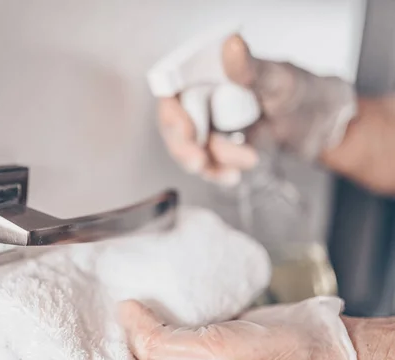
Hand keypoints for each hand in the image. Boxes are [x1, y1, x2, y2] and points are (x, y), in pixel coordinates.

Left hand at [118, 296, 356, 359]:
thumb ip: (158, 343)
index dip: (104, 354)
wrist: (319, 345)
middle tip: (100, 300)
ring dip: (136, 313)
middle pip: (132, 354)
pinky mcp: (203, 331)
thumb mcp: (208, 359)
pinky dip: (160, 302)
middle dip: (116, 330)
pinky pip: (172, 317)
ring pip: (150, 333)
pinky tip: (149, 287)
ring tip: (119, 290)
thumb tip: (125, 314)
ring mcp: (191, 353)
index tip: (86, 326)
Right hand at [159, 34, 356, 184]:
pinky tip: (233, 174)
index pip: (175, 93)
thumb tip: (233, 48)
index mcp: (213, 76)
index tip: (185, 131)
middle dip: (184, 147)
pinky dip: (217, 172)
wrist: (325, 126)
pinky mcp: (222, 149)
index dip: (172, 114)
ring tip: (245, 160)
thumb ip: (252, 69)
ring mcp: (213, 127)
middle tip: (199, 161)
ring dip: (210, 163)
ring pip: (191, 150)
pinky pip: (208, 164)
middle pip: (176, 126)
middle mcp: (206, 100)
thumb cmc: (304, 94)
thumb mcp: (280, 80)